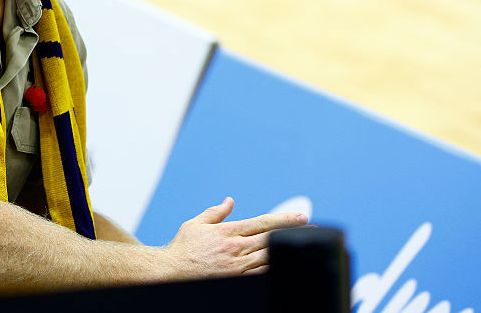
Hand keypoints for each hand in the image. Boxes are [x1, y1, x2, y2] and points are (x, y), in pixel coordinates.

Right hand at [162, 197, 308, 278]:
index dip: (284, 219)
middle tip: (311, 229)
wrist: (170, 272)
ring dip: (288, 251)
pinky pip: (263, 275)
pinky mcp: (238, 281)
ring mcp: (239, 267)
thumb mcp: (195, 224)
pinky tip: (288, 266)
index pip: (262, 223)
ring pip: (271, 257)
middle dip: (293, 233)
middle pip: (272, 239)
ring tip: (304, 246)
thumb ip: (215, 212)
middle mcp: (236, 248)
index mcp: (228, 232)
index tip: (302, 216)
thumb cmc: (182, 248)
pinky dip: (276, 270)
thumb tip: (230, 201)